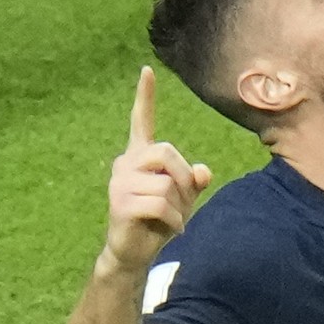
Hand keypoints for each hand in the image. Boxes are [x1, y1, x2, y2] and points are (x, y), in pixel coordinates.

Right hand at [101, 67, 212, 273]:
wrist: (134, 252)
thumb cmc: (158, 220)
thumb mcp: (183, 198)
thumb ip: (194, 180)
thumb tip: (203, 171)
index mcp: (139, 156)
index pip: (142, 122)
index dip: (146, 97)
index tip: (148, 70)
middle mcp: (125, 163)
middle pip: (167, 152)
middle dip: (183, 178)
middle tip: (182, 202)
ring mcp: (120, 182)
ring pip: (167, 183)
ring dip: (180, 206)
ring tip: (169, 218)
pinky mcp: (120, 203)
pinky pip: (161, 204)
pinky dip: (175, 221)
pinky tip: (170, 228)